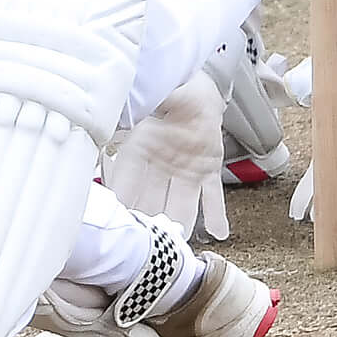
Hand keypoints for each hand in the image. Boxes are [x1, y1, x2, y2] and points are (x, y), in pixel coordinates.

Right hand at [106, 71, 232, 241]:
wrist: (194, 90)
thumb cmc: (170, 90)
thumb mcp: (154, 93)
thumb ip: (143, 99)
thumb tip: (127, 95)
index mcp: (140, 147)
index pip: (127, 177)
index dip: (122, 197)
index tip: (116, 217)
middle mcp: (159, 166)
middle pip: (151, 199)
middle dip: (149, 221)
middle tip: (146, 244)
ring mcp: (184, 172)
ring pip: (179, 203)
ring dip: (179, 223)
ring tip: (177, 246)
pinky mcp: (206, 172)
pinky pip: (211, 196)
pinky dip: (215, 215)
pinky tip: (219, 233)